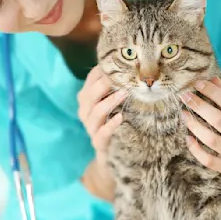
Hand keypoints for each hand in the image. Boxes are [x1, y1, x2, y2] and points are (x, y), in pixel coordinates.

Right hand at [77, 65, 126, 199]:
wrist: (114, 156)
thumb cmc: (118, 124)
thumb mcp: (117, 104)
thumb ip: (119, 88)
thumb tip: (135, 67)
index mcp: (87, 100)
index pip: (91, 80)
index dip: (102, 71)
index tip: (118, 63)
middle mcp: (85, 112)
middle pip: (89, 95)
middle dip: (104, 84)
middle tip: (122, 76)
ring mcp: (90, 129)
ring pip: (95, 112)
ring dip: (110, 101)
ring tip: (125, 93)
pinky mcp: (98, 144)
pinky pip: (101, 133)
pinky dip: (110, 125)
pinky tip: (121, 118)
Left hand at [181, 77, 220, 179]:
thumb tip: (211, 79)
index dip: (212, 92)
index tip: (198, 84)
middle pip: (218, 120)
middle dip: (199, 106)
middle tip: (185, 96)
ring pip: (211, 140)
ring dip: (194, 126)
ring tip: (184, 114)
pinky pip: (208, 160)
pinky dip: (196, 150)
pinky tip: (188, 138)